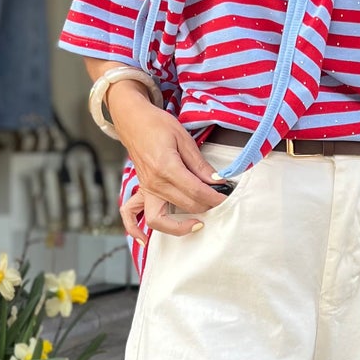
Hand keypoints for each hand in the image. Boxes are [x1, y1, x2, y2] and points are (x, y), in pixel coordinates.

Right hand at [109, 86, 228, 244]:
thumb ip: (199, 163)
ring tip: (198, 223)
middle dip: (207, 206)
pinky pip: (131, 215)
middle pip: (186, 206)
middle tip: (222, 201)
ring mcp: (145, 189)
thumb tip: (216, 181)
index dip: (216, 197)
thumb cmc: (157, 124)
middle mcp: (154, 183)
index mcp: (166, 167)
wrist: (132, 119)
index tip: (228, 196)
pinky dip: (136, 230)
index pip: (197, 191)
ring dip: (181, 225)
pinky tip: (146, 239)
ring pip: (161, 219)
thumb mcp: (183, 138)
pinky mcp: (142, 190)